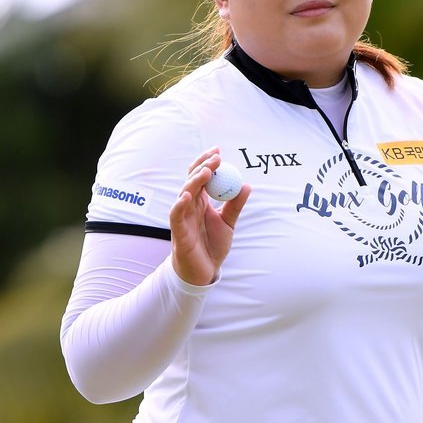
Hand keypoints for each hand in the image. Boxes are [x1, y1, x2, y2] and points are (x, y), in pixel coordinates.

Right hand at [169, 148, 250, 285]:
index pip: (201, 176)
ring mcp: (183, 217)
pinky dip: (180, 204)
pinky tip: (188, 195)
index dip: (207, 162)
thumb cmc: (213, 246)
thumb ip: (235, 205)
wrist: (204, 271)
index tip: (219, 151)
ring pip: (184, 193)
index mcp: (201, 201)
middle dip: (203, 166)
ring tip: (207, 171)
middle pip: (192, 180)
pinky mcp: (178, 231)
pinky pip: (176, 215)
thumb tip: (246, 185)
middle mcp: (190, 206)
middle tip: (216, 157)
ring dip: (195, 181)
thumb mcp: (229, 223)